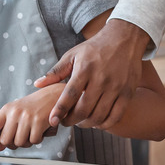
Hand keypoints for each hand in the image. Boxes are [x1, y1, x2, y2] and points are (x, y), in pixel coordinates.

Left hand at [0, 84, 61, 152]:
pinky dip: (37, 140)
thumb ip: (5, 126)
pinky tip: (39, 131)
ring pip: (19, 143)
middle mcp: (14, 112)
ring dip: (26, 142)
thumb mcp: (15, 111)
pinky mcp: (38, 122)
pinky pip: (34, 141)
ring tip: (30, 133)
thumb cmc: (32, 107)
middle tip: (19, 139)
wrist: (51, 96)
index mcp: (6, 109)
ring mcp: (26, 117)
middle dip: (12, 144)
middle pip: (5, 140)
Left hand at [34, 20, 148, 127]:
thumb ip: (55, 72)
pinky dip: (105, 124)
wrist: (123, 40)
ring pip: (99, 115)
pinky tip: (96, 123)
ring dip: (86, 124)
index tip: (52, 120)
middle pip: (84, 109)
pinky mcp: (128, 93)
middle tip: (64, 122)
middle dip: (71, 120)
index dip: (59, 110)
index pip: (69, 95)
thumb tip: (37, 84)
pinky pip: (116, 116)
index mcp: (84, 70)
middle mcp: (101, 79)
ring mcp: (116, 87)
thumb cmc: (93, 49)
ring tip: (78, 122)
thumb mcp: (72, 55)